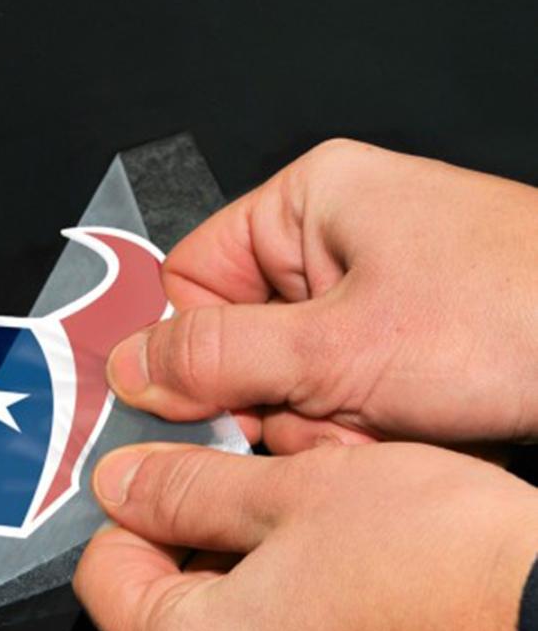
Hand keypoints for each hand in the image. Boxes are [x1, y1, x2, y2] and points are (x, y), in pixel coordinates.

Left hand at [73, 441, 537, 630]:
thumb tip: (119, 484)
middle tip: (246, 493)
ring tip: (304, 533)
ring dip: (244, 585)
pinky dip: (290, 630)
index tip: (175, 482)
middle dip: (191, 549)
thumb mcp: (285, 489)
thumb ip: (182, 490)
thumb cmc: (427, 550)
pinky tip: (341, 584)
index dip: (134, 519)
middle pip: (163, 619)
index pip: (105, 582)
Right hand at [107, 139, 537, 451]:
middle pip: (240, 338)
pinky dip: (357, 426)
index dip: (194, 348)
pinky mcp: (399, 339)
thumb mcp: (337, 346)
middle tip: (317, 415)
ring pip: (287, 379)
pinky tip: (401, 427)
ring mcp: (370, 294)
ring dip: (320, 420)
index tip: (209, 404)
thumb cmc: (515, 316)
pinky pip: (336, 393)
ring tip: (378, 420)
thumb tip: (132, 366)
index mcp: (308, 203)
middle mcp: (334, 242)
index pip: (192, 278)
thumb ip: (218, 357)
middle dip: (274, 396)